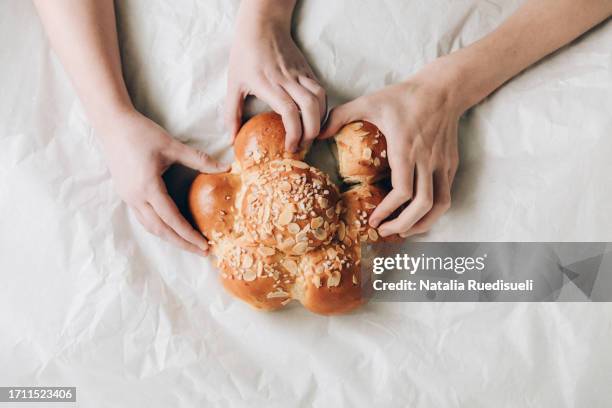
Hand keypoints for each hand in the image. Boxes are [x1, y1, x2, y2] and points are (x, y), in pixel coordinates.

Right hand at [98, 110, 228, 254]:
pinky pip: (143, 218)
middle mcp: (136, 197)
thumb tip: (227, 167)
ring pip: (150, 227)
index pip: (172, 219)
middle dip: (182, 243)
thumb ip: (200, 159)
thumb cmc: (142, 133)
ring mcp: (128, 197)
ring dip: (170, 238)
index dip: (189, 234)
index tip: (205, 245)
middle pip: (161, 230)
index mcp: (148, 187)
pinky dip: (159, 227)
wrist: (112, 124)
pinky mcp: (125, 194)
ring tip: (189, 244)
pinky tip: (171, 228)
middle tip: (202, 252)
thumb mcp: (173, 146)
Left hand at [226, 5, 325, 151]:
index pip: (289, 111)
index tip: (291, 147)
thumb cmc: (245, 54)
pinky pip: (320, 90)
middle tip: (303, 146)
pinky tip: (315, 118)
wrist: (262, 25)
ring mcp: (299, 73)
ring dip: (319, 120)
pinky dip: (322, 107)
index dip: (294, 132)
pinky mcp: (307, 70)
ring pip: (319, 98)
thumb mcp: (233, 84)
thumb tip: (231, 139)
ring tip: (311, 134)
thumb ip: (231, 113)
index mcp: (268, 84)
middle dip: (311, 131)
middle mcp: (287, 79)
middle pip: (310, 107)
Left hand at [320, 61, 462, 237]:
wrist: (443, 88)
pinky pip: (445, 195)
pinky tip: (417, 215)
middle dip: (403, 224)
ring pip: (440, 205)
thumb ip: (340, 115)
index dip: (388, 210)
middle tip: (384, 231)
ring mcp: (442, 164)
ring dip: (422, 223)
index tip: (373, 220)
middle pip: (422, 205)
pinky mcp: (451, 164)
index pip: (402, 191)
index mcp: (405, 148)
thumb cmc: (404, 96)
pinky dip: (432, 211)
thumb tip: (318, 133)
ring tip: (403, 230)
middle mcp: (427, 160)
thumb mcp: (369, 101)